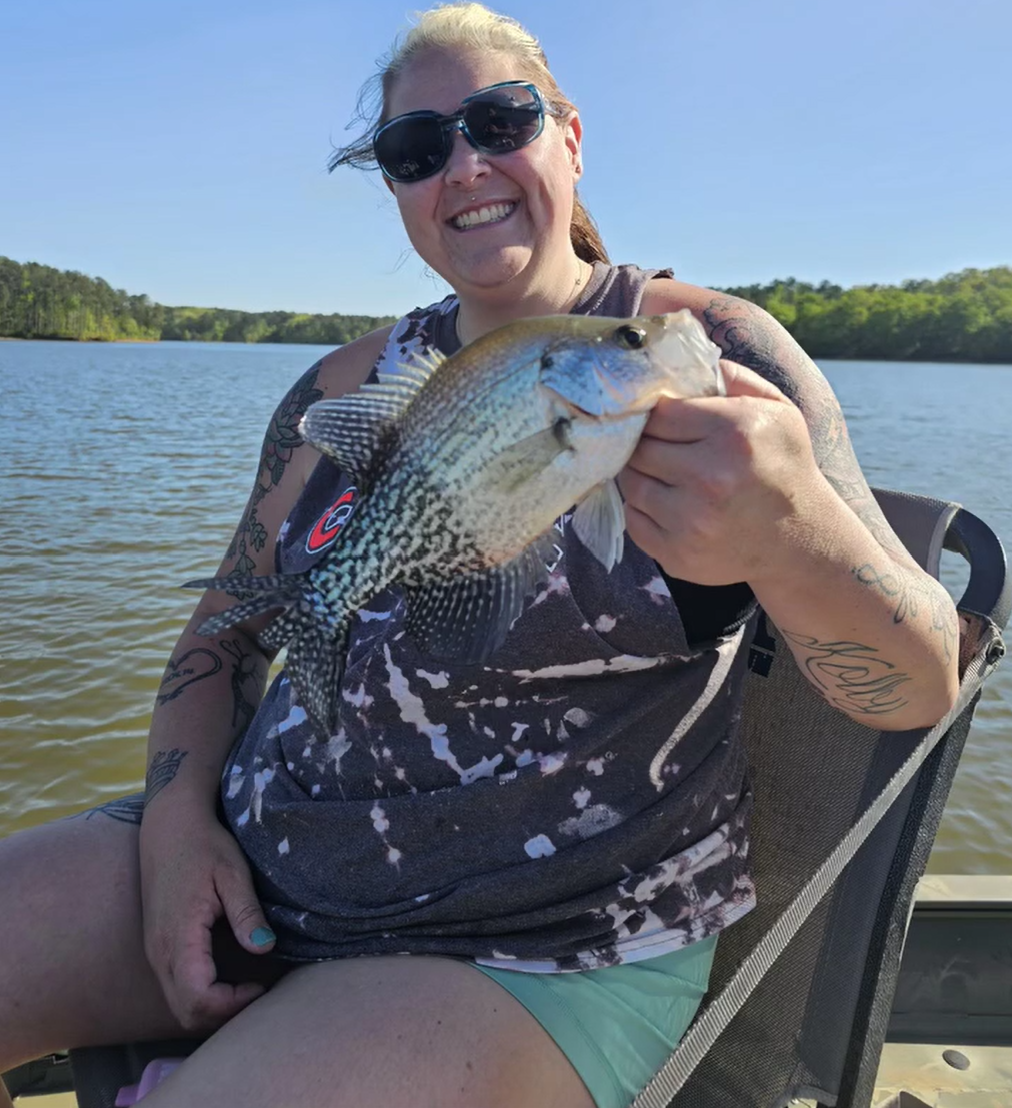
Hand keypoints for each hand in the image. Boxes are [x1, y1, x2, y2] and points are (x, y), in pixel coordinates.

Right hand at [138, 805, 276, 1032]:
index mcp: (179, 936)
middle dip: (225, 1015)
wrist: (169, 825)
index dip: (233, 1004)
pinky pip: (176, 988)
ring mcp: (155, 952)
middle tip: (260, 992)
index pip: (199, 999)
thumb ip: (246, 912)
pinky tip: (230, 977)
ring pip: (180, 1005)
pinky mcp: (158, 947)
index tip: (262, 985)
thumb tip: (265, 949)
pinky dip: (203, 995)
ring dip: (214, 1007)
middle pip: (187, 1013)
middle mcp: (160, 952)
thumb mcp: (233, 872)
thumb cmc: (204, 844)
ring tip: (249, 987)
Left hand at [618, 360, 827, 586]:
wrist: (801, 541)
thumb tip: (685, 358)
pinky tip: (668, 503)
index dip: (655, 415)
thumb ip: (732, 376)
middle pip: (640, 449)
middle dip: (645, 445)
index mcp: (732, 432)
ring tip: (665, 475)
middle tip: (659, 447)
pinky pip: (634, 520)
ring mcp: (691, 521)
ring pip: (631, 484)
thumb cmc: (784, 465)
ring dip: (642, 476)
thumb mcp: (776, 409)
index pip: (658, 413)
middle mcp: (710, 477)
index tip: (660, 420)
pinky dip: (643, 509)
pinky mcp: (677, 554)